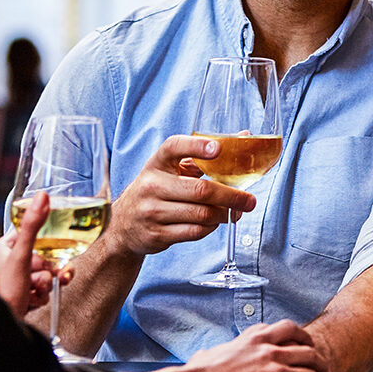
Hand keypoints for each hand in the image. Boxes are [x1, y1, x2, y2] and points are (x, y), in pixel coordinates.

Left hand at [0, 192, 70, 316]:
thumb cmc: (4, 294)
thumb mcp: (22, 257)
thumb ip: (34, 226)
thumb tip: (43, 196)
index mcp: (2, 249)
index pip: (32, 235)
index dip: (45, 243)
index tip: (52, 249)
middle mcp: (7, 264)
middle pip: (43, 256)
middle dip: (47, 269)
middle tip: (40, 277)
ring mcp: (15, 281)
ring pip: (45, 274)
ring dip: (45, 284)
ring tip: (34, 293)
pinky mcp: (22, 296)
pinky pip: (42, 290)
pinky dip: (41, 296)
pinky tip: (32, 302)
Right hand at [106, 135, 256, 256]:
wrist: (123, 224)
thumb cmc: (157, 190)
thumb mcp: (171, 168)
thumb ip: (203, 155)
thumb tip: (244, 137)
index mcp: (157, 162)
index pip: (174, 147)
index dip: (196, 146)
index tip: (218, 148)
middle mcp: (152, 185)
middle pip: (200, 190)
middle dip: (231, 196)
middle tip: (249, 200)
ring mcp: (152, 211)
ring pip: (201, 214)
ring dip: (224, 214)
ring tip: (235, 212)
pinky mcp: (157, 235)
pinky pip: (194, 231)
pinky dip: (210, 227)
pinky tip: (214, 222)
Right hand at [186, 320, 330, 371]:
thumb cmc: (205, 370)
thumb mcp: (226, 345)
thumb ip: (238, 343)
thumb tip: (231, 350)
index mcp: (258, 336)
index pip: (291, 328)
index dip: (306, 338)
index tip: (309, 345)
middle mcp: (270, 351)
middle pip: (309, 352)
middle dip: (321, 364)